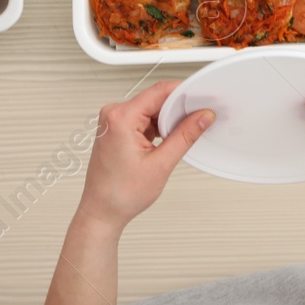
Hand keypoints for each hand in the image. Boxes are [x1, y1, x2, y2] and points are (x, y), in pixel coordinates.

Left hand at [75, 82, 212, 234]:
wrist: (102, 212)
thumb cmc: (120, 194)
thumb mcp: (161, 164)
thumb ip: (185, 136)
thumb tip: (202, 117)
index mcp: (120, 118)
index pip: (160, 91)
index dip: (185, 93)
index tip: (202, 99)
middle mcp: (113, 115)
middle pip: (156, 99)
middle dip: (178, 110)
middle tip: (197, 122)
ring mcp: (113, 122)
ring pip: (151, 109)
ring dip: (167, 121)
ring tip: (173, 142)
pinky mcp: (117, 129)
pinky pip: (143, 119)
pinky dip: (157, 127)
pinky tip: (164, 142)